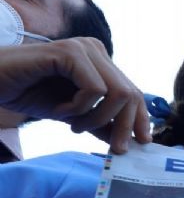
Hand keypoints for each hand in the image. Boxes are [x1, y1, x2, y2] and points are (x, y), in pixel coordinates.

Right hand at [0, 38, 150, 153]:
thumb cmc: (27, 93)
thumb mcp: (72, 115)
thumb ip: (99, 123)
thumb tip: (127, 140)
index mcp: (100, 61)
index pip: (133, 92)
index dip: (141, 119)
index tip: (142, 143)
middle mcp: (96, 50)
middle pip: (131, 94)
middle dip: (125, 126)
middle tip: (115, 149)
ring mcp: (84, 48)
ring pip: (117, 93)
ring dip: (97, 118)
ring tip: (73, 124)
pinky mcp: (70, 52)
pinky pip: (95, 90)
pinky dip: (79, 108)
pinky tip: (59, 109)